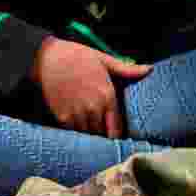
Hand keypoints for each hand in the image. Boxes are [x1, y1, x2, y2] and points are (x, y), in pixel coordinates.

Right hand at [30, 37, 151, 137]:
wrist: (46, 58)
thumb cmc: (77, 57)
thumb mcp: (104, 60)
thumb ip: (127, 70)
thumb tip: (149, 69)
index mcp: (108, 95)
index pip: (117, 129)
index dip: (117, 136)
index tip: (118, 138)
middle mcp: (94, 108)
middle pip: (103, 134)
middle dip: (104, 135)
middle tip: (105, 136)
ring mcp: (77, 114)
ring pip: (89, 135)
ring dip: (91, 134)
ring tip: (91, 131)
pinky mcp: (63, 117)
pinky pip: (74, 132)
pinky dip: (77, 131)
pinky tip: (78, 124)